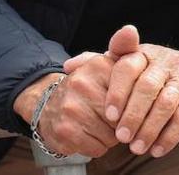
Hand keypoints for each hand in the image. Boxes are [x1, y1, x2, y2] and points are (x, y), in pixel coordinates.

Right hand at [13, 27, 141, 157]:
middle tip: (107, 117)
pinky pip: (97, 148)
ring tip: (95, 125)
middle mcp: (82, 83)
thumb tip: (131, 30)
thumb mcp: (104, 66)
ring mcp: (71, 108)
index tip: (123, 104)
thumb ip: (123, 49)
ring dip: (108, 137)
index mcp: (97, 65)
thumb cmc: (85, 88)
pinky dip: (95, 146)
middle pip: (124, 118)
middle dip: (120, 124)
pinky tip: (84, 135)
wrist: (45, 104)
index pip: (133, 95)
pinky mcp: (65, 130)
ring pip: (112, 136)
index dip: (131, 106)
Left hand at [101, 29, 178, 158]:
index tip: (109, 114)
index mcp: (142, 54)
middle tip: (120, 136)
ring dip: (150, 129)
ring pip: (166, 104)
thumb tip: (68, 65)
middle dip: (133, 114)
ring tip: (135, 147)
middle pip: (147, 87)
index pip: (127, 67)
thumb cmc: (154, 69)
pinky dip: (169, 136)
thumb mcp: (129, 60)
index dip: (117, 91)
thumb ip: (99, 62)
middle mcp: (163, 64)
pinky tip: (156, 150)